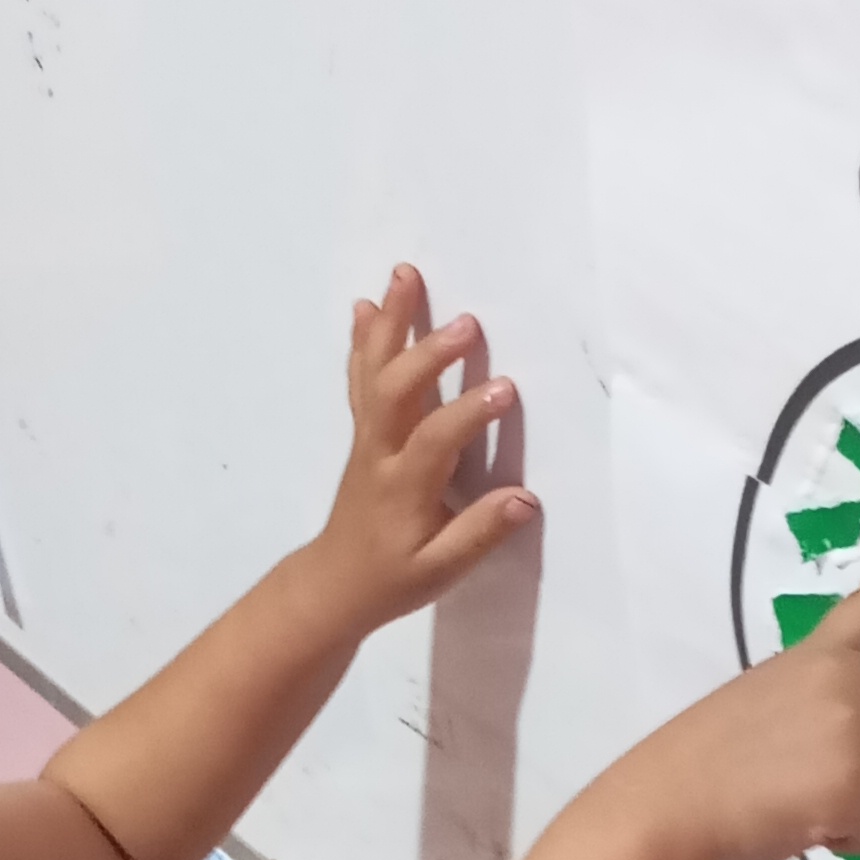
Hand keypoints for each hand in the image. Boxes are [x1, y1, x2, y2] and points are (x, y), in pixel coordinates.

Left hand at [304, 266, 537, 633]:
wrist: (335, 583)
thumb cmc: (393, 578)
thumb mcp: (440, 570)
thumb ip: (479, 533)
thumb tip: (525, 500)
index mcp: (403, 488)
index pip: (436, 441)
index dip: (469, 413)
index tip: (506, 389)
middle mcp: (380, 453)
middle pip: (396, 393)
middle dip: (429, 355)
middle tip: (466, 322)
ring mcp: (367, 439)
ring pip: (374, 374)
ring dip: (391, 323)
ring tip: (404, 276)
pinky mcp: (364, 432)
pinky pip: (361, 378)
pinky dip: (365, 341)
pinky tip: (368, 307)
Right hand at [614, 503, 859, 859]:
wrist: (666, 809)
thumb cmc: (702, 765)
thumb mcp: (766, 701)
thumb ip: (825, 703)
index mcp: (820, 656)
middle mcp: (848, 680)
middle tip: (844, 770)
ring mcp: (856, 729)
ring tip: (808, 802)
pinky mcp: (856, 784)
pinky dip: (853, 839)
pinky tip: (805, 826)